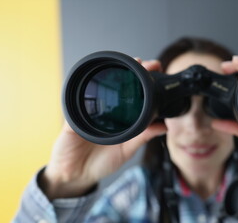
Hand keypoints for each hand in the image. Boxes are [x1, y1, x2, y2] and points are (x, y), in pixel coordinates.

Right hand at [41, 59, 166, 199]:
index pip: (132, 94)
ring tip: (130, 65)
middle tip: (145, 62)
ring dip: (114, 74)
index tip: (156, 70)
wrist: (76, 175)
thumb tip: (164, 126)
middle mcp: (104, 111)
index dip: (143, 81)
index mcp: (119, 117)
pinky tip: (97, 84)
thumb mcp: (127, 149)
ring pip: (99, 88)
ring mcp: (88, 112)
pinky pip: (78, 106)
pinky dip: (85, 95)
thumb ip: (143, 136)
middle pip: (117, 85)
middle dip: (132, 70)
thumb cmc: (101, 162)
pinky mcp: (72, 119)